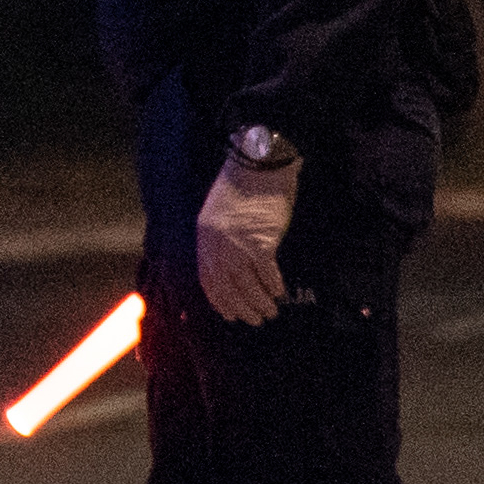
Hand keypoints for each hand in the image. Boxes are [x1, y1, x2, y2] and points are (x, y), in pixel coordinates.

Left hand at [194, 147, 299, 323]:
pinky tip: (279, 294)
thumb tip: (230, 262)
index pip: (207, 278)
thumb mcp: (219, 212)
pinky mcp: (261, 241)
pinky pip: (266, 272)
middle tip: (253, 320)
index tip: (229, 314)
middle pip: (226, 286)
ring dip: (258, 302)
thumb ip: (220, 237)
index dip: (219, 299)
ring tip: (270, 312)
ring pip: (246, 284)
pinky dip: (272, 285)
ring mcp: (238, 243)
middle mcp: (217, 243)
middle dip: (240, 307)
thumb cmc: (242, 186)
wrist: (258, 164)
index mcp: (204, 236)